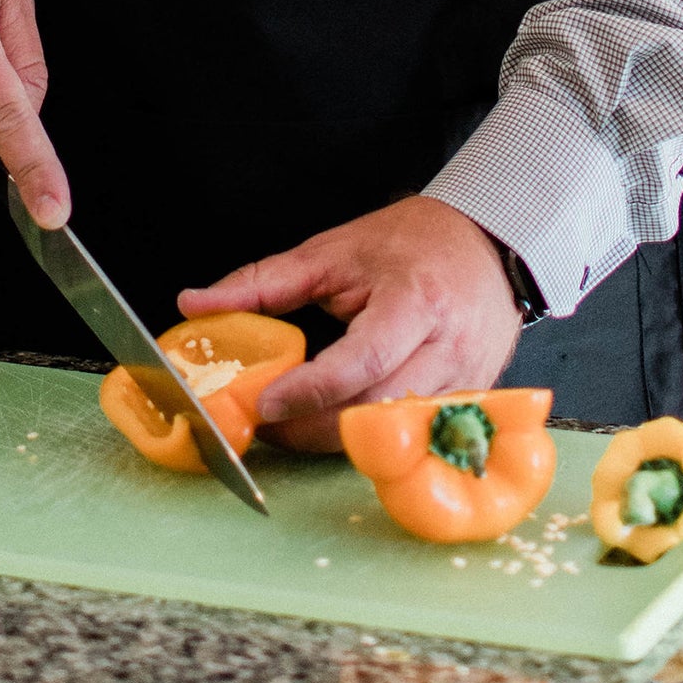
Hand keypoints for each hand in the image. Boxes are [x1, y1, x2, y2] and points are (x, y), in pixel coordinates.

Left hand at [179, 196, 522, 452]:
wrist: (487, 245)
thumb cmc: (409, 243)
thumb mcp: (330, 251)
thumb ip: (262, 282)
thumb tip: (194, 304)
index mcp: (414, 302)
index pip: (362, 361)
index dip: (311, 391)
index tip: (264, 402)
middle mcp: (448, 349)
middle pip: (376, 411)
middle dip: (313, 428)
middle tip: (265, 422)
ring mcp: (466, 382)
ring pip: (394, 434)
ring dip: (338, 438)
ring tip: (294, 423)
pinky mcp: (470, 402)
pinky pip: (413, 436)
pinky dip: (371, 438)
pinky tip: (339, 425)